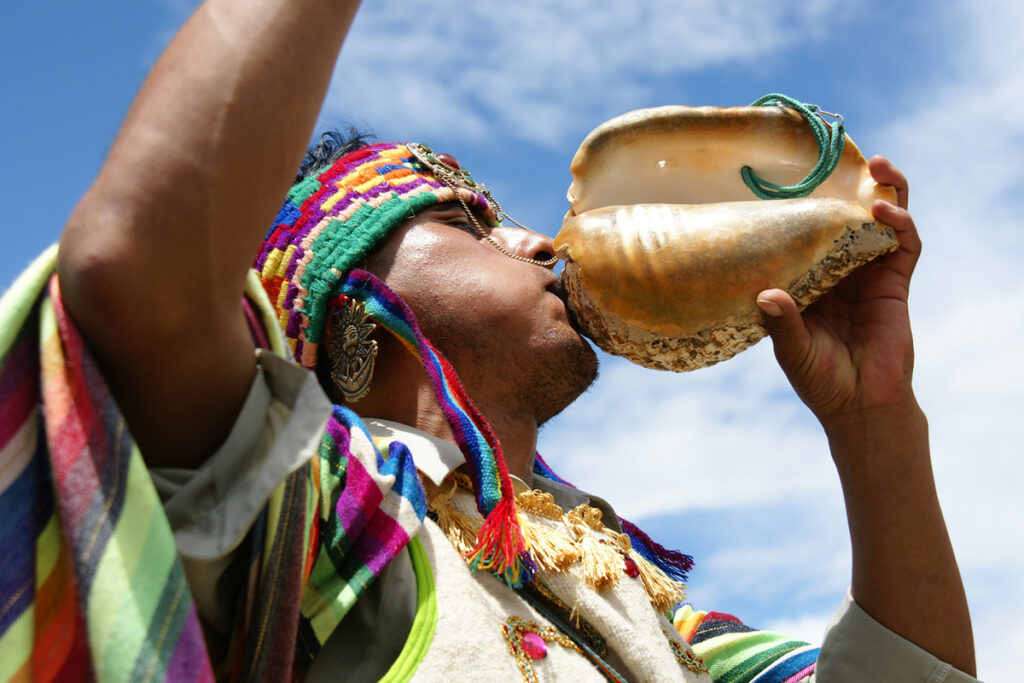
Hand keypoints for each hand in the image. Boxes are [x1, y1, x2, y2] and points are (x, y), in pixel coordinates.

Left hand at [755, 156, 920, 422]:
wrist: (860, 406)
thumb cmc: (819, 380)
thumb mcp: (791, 350)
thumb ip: (782, 323)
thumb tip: (765, 295)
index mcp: (810, 280)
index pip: (806, 235)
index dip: (803, 208)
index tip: (788, 180)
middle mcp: (839, 272)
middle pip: (845, 219)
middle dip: (846, 188)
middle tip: (842, 156)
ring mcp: (870, 276)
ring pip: (881, 223)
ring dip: (883, 192)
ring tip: (879, 165)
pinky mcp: (896, 285)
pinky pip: (904, 246)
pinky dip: (900, 224)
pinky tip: (884, 210)